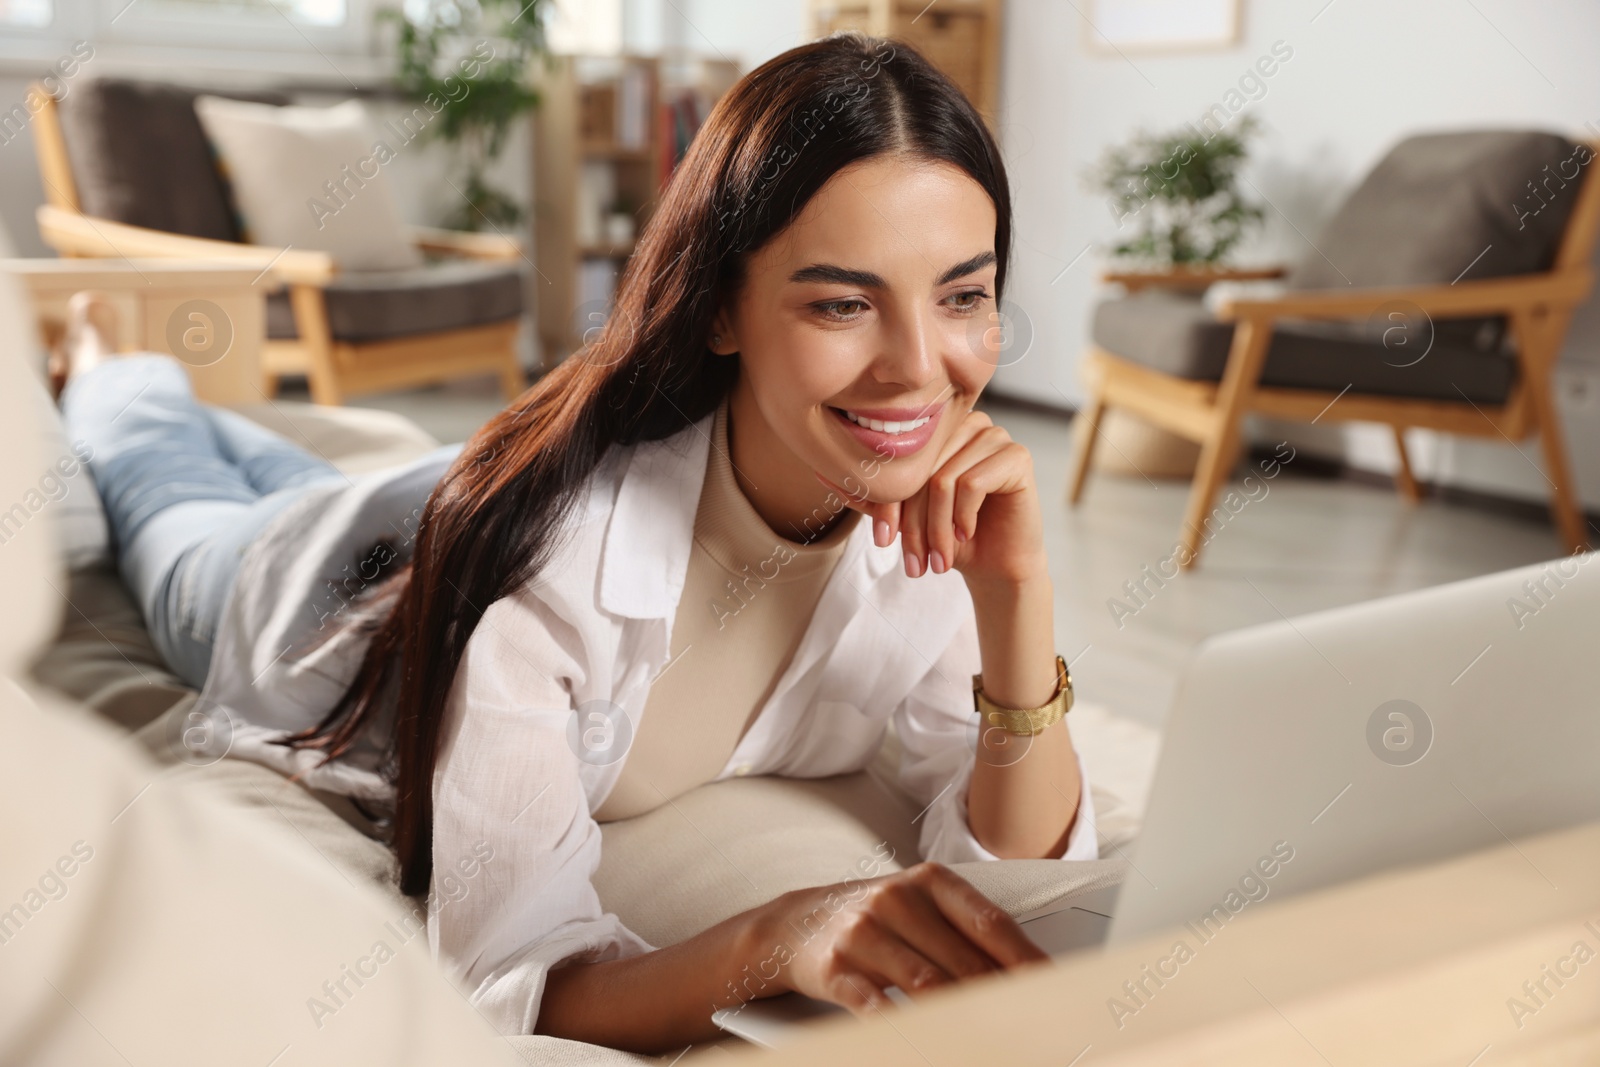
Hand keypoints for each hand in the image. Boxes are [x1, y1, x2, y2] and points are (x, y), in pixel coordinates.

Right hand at [754, 862, 1045, 1014]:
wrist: (794, 923)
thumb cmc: (872, 917)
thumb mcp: (918, 906)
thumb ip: (965, 933)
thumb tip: (1023, 975)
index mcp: (930, 882)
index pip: (992, 925)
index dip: (1027, 961)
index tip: (1054, 991)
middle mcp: (897, 900)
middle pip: (965, 961)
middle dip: (1001, 1000)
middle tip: (1030, 1026)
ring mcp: (863, 932)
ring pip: (927, 984)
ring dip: (963, 1018)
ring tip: (990, 1039)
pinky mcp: (834, 967)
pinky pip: (876, 1006)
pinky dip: (905, 1027)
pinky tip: (925, 1040)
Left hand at [817, 409, 1046, 585]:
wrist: (996, 565)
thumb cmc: (949, 536)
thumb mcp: (903, 516)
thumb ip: (869, 494)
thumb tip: (823, 473)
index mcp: (938, 429)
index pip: (899, 458)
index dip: (887, 502)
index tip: (882, 540)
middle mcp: (966, 423)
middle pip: (921, 470)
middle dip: (912, 523)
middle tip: (912, 562)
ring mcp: (994, 435)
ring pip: (944, 479)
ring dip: (937, 528)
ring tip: (939, 557)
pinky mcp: (1017, 455)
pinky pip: (973, 482)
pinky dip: (963, 517)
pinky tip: (966, 534)